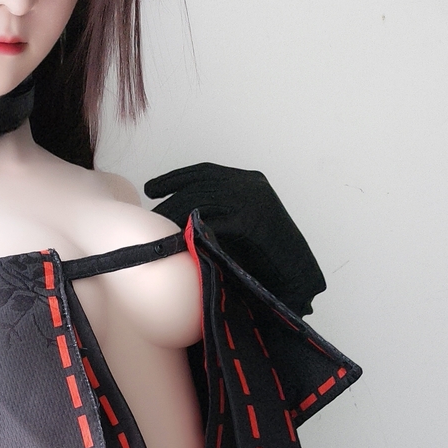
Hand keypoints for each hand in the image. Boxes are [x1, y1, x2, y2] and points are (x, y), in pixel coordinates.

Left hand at [144, 162, 326, 316]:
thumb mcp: (239, 228)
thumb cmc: (268, 259)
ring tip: (159, 228)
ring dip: (175, 213)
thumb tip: (181, 220)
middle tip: (149, 212)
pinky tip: (178, 240)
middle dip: (170, 196)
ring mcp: (253, 200)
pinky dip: (192, 231)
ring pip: (201, 199)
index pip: (205, 171)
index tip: (151, 188)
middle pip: (199, 184)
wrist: (299, 276)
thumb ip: (217, 217)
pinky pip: (212, 222)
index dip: (175, 177)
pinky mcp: (252, 221)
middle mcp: (252, 184)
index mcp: (250, 181)